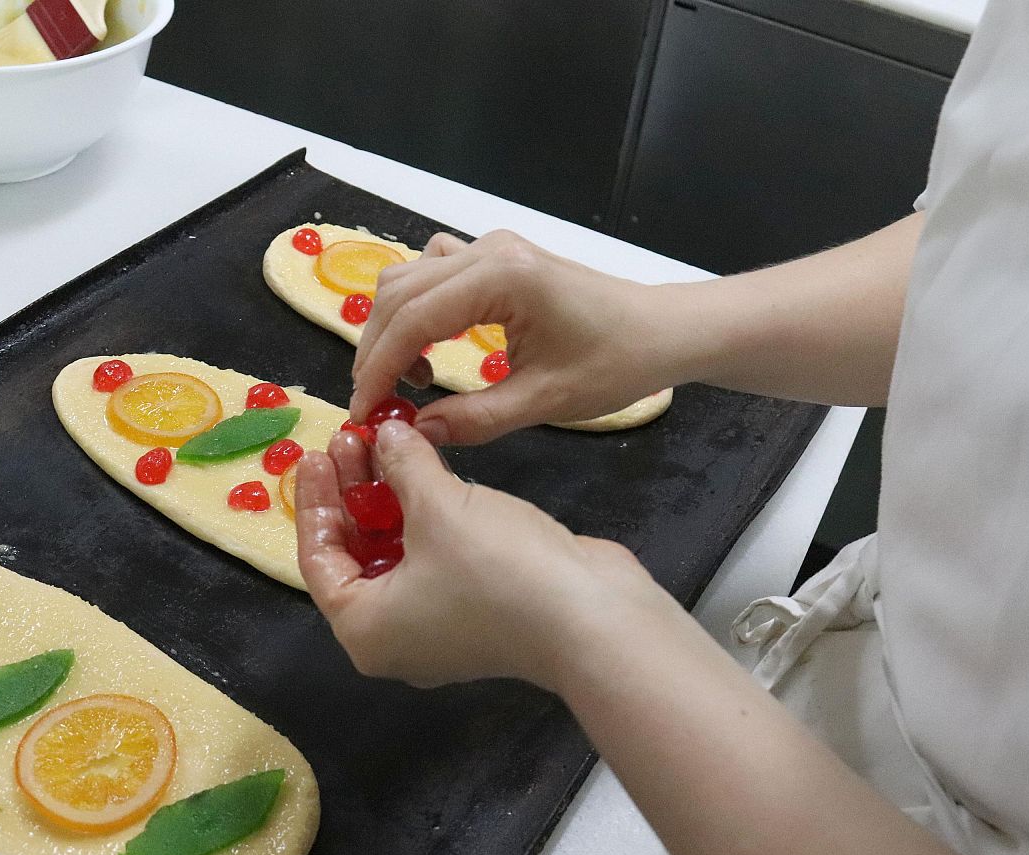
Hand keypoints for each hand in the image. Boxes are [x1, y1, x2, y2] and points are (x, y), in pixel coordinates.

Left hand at [293, 419, 676, 689]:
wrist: (594, 618)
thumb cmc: (497, 569)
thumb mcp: (437, 507)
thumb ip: (401, 465)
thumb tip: (385, 434)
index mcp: (366, 629)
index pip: (318, 561)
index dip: (315, 501)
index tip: (317, 452)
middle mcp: (395, 636)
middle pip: (356, 555)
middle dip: (354, 493)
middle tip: (355, 437)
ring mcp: (441, 627)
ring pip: (399, 553)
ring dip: (392, 499)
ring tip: (389, 441)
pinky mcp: (479, 608)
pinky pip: (436, 558)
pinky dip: (428, 517)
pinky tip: (429, 469)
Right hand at [350, 230, 677, 444]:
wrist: (663, 330)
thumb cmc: (617, 362)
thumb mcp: (544, 401)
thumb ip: (474, 420)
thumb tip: (415, 435)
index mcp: (502, 278)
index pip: (413, 319)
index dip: (378, 368)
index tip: (364, 412)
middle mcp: (488, 251)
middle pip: (398, 292)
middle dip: (377, 349)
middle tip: (379, 404)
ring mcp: (491, 247)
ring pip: (409, 277)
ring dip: (395, 327)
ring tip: (413, 380)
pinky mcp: (497, 256)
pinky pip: (433, 272)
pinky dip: (418, 309)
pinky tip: (435, 347)